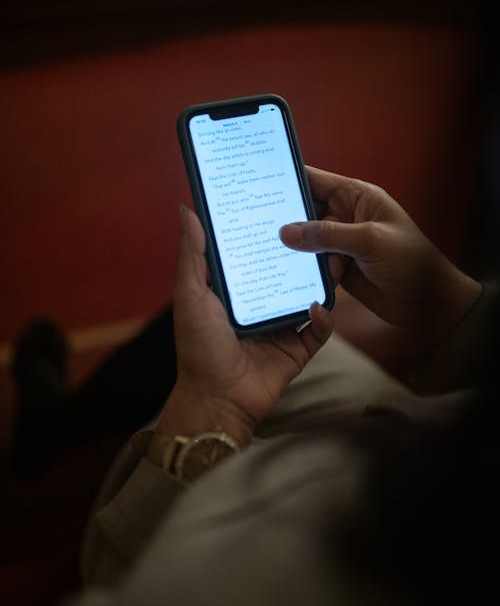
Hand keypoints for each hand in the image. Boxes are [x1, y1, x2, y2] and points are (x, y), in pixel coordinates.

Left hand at [158, 205, 333, 445]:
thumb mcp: (190, 295)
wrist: (216, 400)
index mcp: (237, 290)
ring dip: (321, 279)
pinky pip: (319, 330)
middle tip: (316, 230)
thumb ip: (192, 255)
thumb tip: (188, 210)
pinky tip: (317, 305)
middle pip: (288, 271)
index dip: (268, 232)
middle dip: (303, 253)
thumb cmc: (198, 347)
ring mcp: (281, 326)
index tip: (280, 206)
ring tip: (330, 258)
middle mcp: (261, 304)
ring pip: (309, 295)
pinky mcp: (297, 349)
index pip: (256, 253)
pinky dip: (323, 318)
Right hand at [279, 167, 481, 346]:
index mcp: (357, 198)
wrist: (429, 304)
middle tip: (256, 224)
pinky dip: (303, 268)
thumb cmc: (411, 263)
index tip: (259, 181)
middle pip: (305, 211)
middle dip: (285, 219)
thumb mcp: (369, 241)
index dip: (289, 179)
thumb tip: (287, 231)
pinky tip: (289, 274)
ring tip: (271, 252)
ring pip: (306, 240)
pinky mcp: (338, 268)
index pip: (316, 181)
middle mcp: (346, 217)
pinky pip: (312, 263)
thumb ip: (327, 235)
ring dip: (295, 249)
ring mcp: (341, 243)